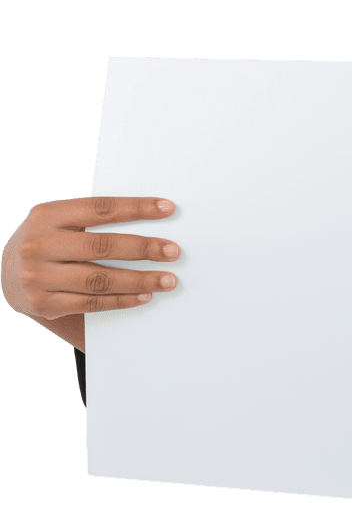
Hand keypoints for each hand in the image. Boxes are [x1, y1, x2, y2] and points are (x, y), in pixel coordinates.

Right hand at [2, 197, 180, 321]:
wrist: (9, 275)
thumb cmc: (50, 240)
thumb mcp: (61, 220)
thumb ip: (95, 219)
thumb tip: (153, 217)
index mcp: (47, 215)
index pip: (100, 209)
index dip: (136, 208)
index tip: (167, 209)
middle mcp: (39, 245)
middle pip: (102, 246)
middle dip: (143, 249)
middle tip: (173, 251)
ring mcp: (38, 277)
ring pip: (99, 280)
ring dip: (139, 280)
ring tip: (167, 280)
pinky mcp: (43, 304)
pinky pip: (91, 303)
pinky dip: (122, 300)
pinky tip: (144, 295)